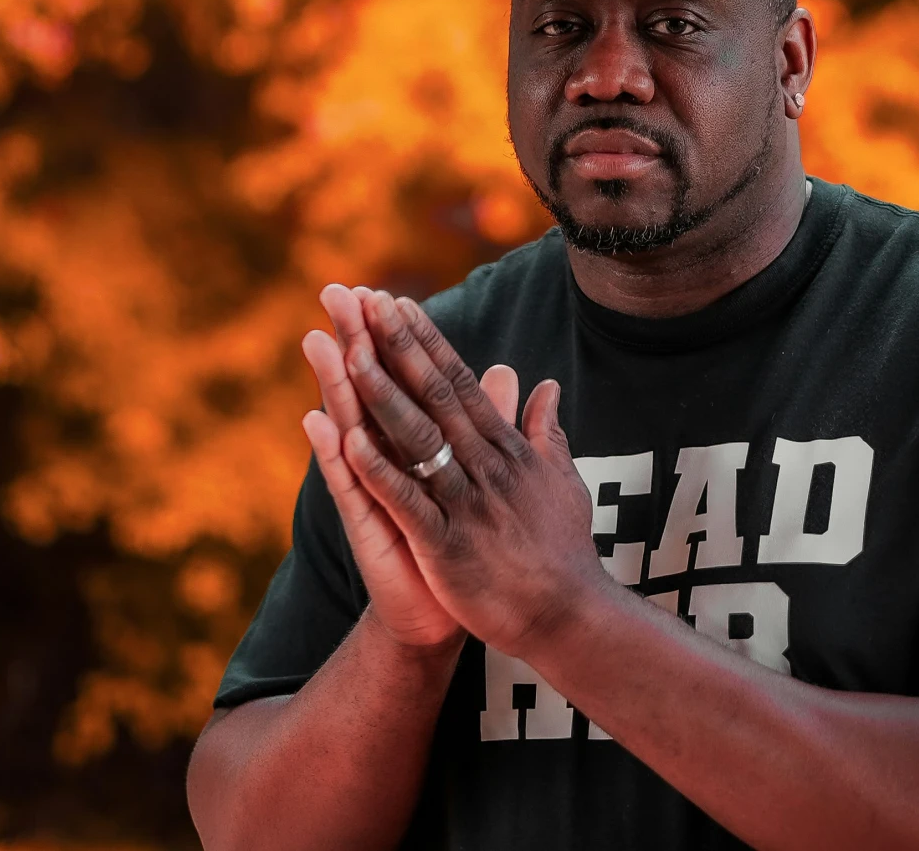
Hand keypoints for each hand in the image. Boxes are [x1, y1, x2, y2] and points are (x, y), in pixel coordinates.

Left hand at [337, 291, 610, 657]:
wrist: (570, 616)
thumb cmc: (564, 550)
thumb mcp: (562, 479)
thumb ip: (546, 430)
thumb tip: (545, 385)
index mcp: (506, 449)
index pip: (461, 383)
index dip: (427, 343)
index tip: (397, 305)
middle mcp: (485, 466)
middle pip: (435, 395)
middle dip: (398, 348)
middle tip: (365, 303)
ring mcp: (466, 504)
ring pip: (418, 439)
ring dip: (382, 395)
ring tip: (348, 353)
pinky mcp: (448, 546)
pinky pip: (407, 501)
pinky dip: (380, 470)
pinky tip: (349, 442)